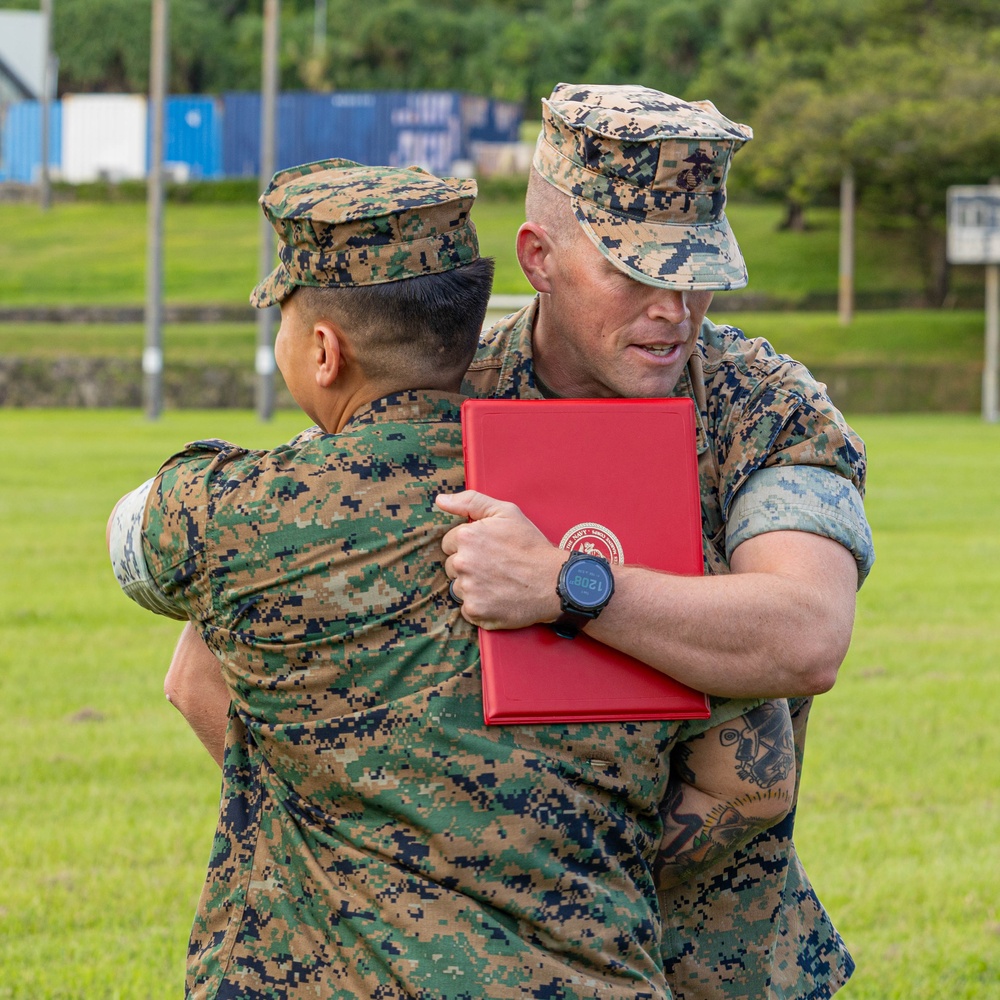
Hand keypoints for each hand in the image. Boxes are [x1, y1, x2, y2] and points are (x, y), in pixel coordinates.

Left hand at [436, 490, 564, 629]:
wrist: (553, 582)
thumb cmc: (531, 546)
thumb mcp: (506, 512)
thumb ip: (471, 502)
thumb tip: (441, 500)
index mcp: (467, 537)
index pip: (450, 543)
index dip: (470, 546)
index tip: (488, 550)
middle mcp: (463, 562)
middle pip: (452, 566)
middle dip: (468, 566)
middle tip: (495, 566)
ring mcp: (468, 588)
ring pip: (458, 587)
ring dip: (473, 586)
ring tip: (498, 582)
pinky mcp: (475, 611)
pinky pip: (467, 608)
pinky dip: (479, 605)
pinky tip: (497, 597)